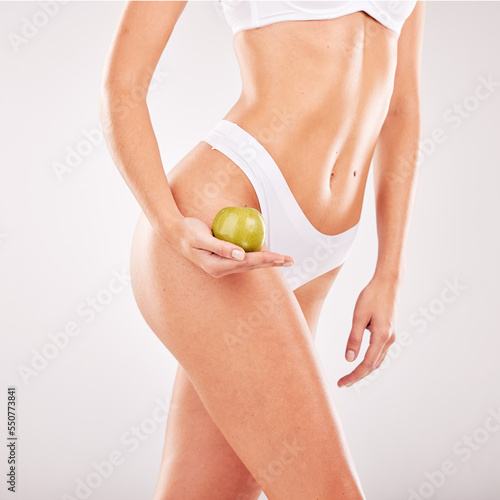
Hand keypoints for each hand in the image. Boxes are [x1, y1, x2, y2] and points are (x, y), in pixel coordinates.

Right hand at [171, 216, 293, 277]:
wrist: (176, 233)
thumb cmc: (187, 233)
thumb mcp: (201, 238)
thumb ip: (220, 247)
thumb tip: (240, 254)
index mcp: (217, 267)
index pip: (247, 262)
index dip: (265, 259)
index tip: (280, 257)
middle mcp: (222, 269)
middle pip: (252, 266)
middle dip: (272, 263)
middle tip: (291, 260)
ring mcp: (223, 265)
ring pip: (250, 264)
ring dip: (267, 261)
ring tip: (284, 260)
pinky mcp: (224, 259)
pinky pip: (245, 258)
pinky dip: (258, 255)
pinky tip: (268, 252)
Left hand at [338, 276, 399, 387]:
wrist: (388, 283)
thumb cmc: (372, 296)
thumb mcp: (359, 316)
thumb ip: (354, 338)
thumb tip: (349, 359)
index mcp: (381, 336)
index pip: (366, 364)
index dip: (354, 376)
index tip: (342, 383)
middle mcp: (388, 339)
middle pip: (373, 365)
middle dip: (358, 376)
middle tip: (343, 383)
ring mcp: (390, 336)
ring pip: (378, 360)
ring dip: (365, 370)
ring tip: (350, 376)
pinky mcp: (388, 332)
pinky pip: (379, 352)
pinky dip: (370, 361)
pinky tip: (362, 362)